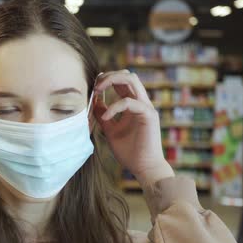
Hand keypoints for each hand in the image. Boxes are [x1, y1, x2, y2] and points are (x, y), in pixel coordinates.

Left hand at [92, 70, 173, 188]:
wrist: (143, 167)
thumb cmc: (129, 151)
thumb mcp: (110, 130)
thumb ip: (103, 115)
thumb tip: (93, 102)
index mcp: (133, 105)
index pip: (122, 82)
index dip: (106, 79)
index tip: (93, 87)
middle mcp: (141, 103)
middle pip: (128, 75)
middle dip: (109, 76)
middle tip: (95, 87)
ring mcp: (146, 107)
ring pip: (132, 80)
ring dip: (112, 81)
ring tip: (97, 91)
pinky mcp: (149, 115)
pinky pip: (129, 102)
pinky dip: (114, 107)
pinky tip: (105, 118)